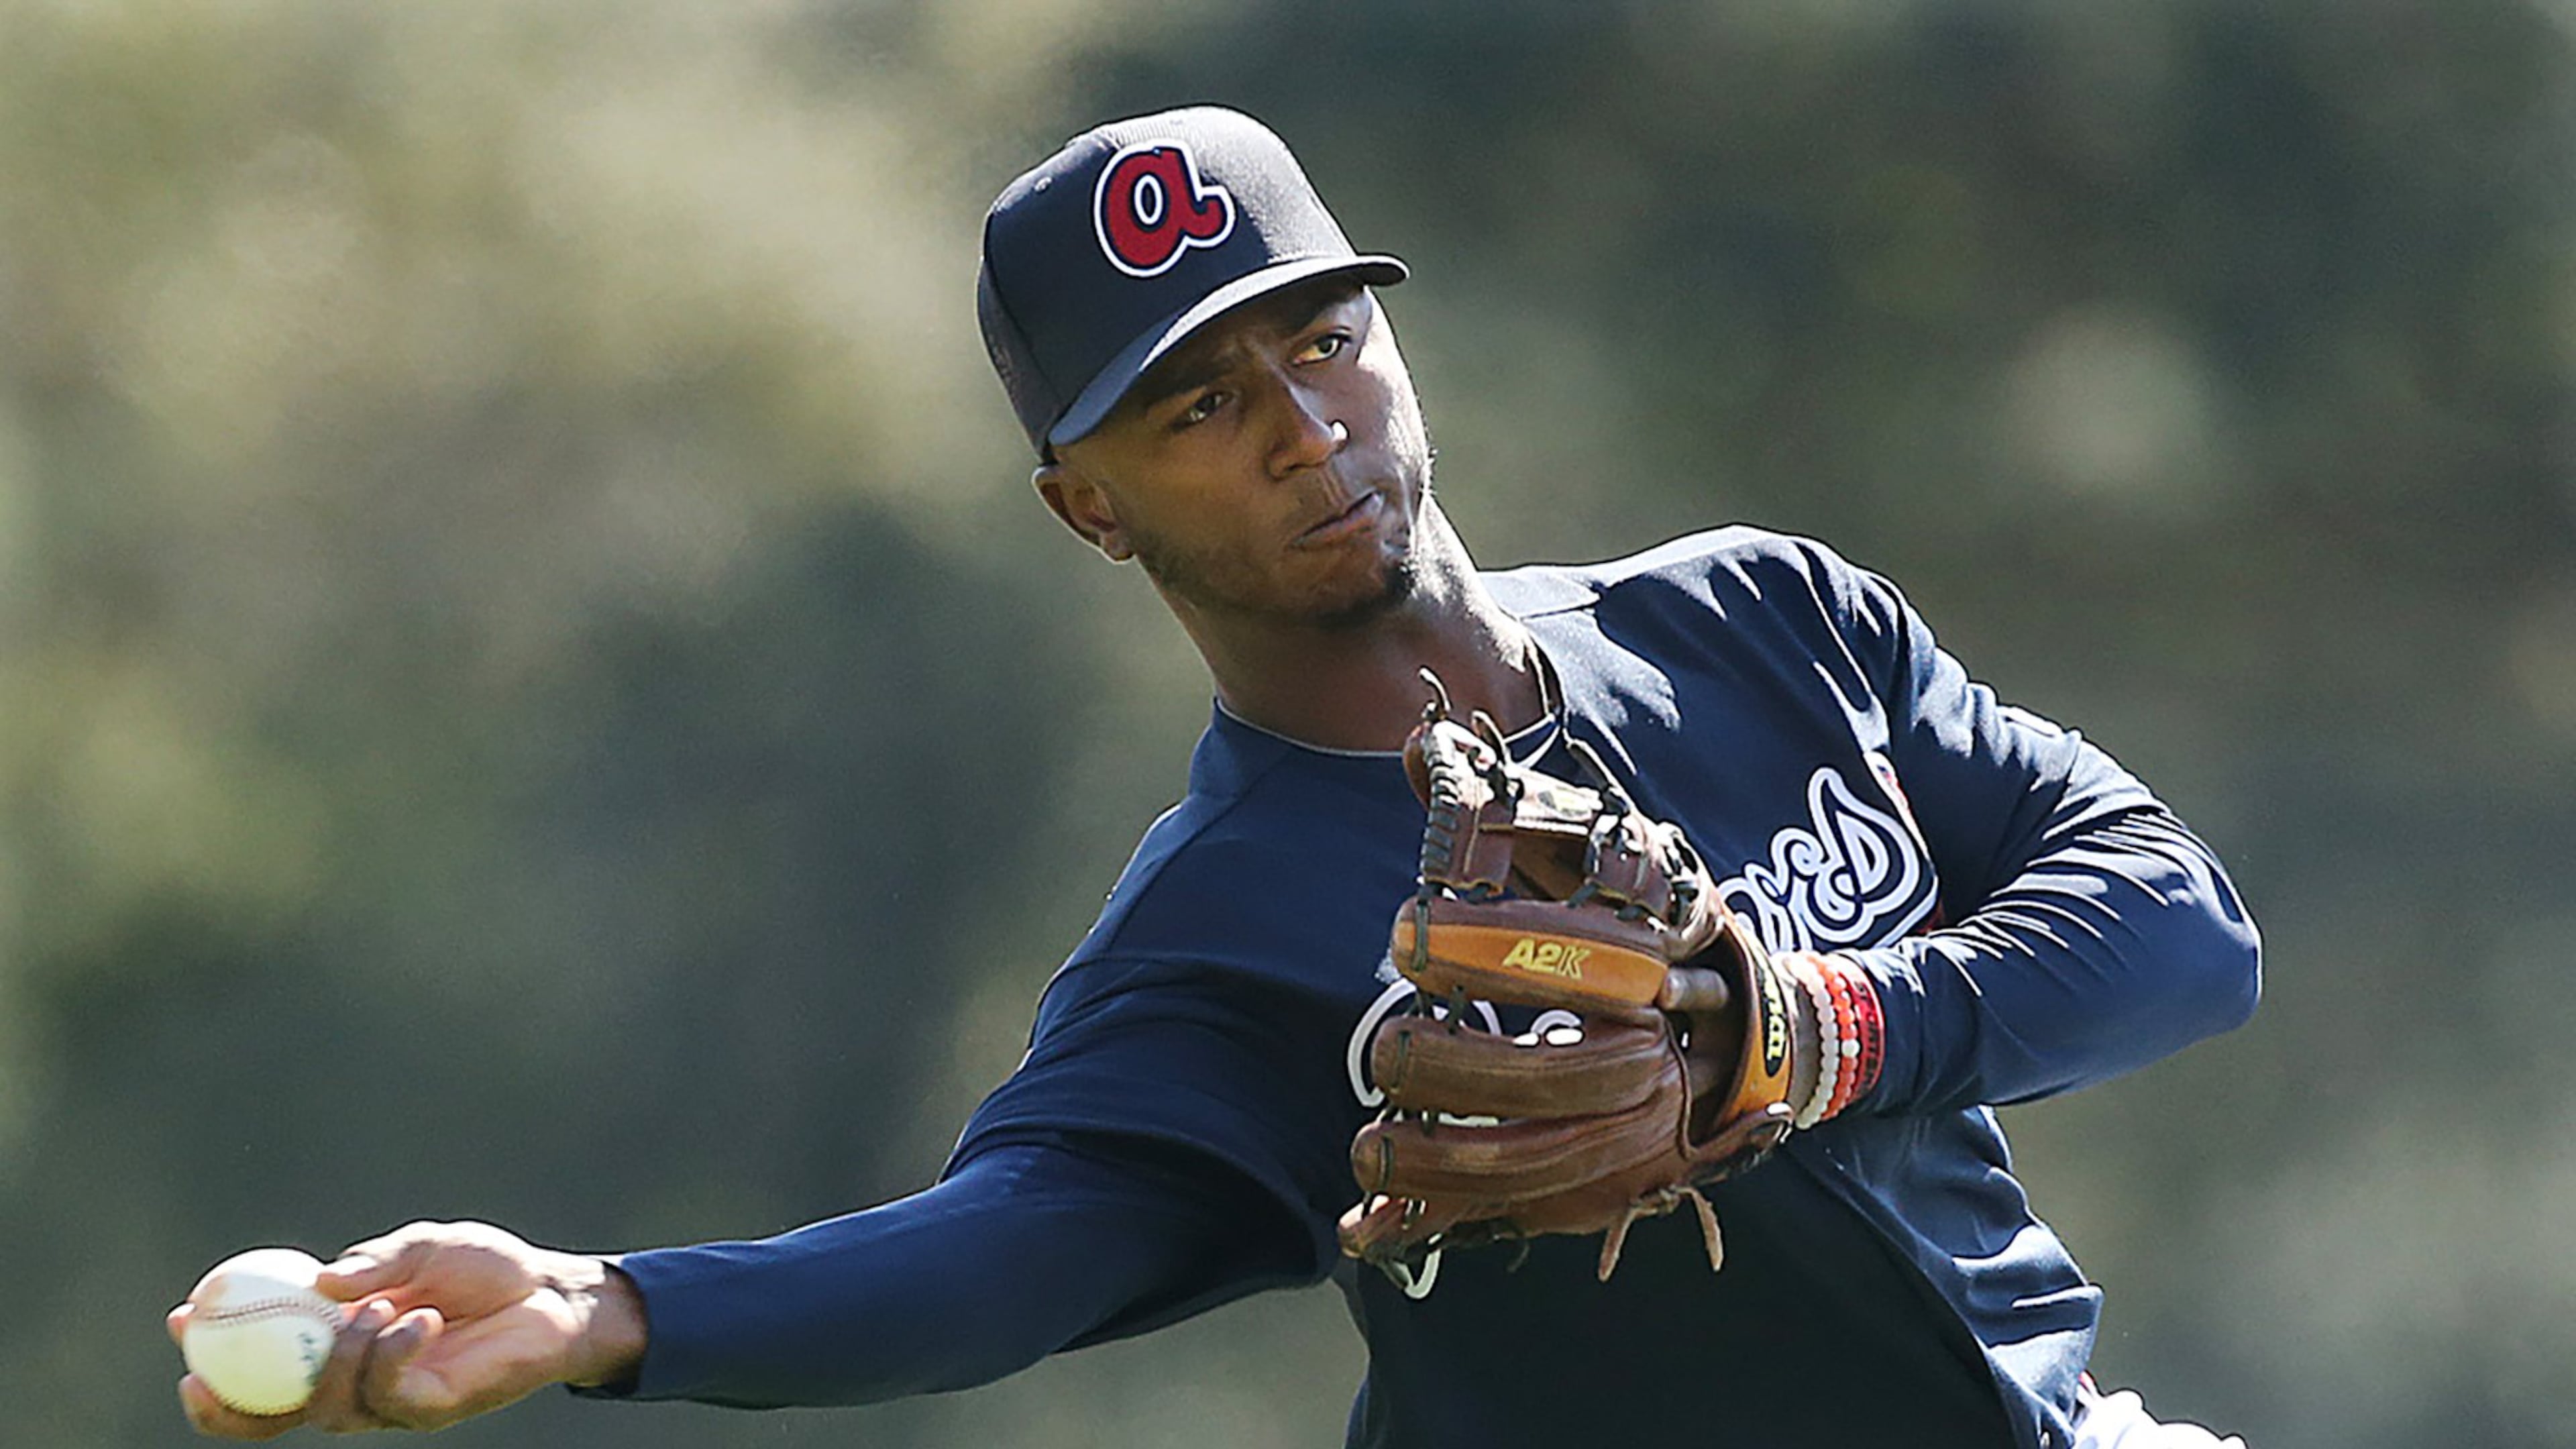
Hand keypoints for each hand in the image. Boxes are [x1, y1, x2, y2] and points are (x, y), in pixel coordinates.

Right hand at [169, 1221, 646, 1436]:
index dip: (213, 1354)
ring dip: (339, 1354)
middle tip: (203, 1373)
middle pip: (272, 1414)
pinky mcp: (429, 1409)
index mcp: (337, 1341)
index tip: (183, 1319)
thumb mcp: (420, 1248)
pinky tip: (419, 1319)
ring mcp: (389, 1400)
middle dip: (229, 1403)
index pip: (260, 1365)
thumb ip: (370, 1264)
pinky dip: (391, 1353)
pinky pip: (388, 1394)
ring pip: (327, 1405)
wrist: (551, 1292)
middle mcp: (354, 1379)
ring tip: (380, 1306)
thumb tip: (317, 1283)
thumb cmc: (483, 1268)